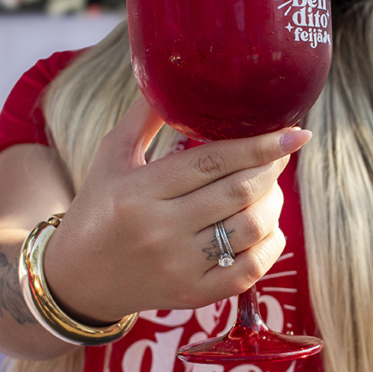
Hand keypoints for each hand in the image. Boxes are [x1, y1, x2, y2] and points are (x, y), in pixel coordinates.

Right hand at [43, 97, 310, 322]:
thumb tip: (177, 76)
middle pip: (238, 192)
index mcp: (139, 191)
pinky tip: (267, 229)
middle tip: (280, 155)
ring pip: (249, 229)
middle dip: (271, 169)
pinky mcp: (192, 296)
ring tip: (269, 190)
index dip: (258, 145)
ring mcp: (179, 267)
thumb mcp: (112, 157)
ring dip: (273, 205)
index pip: (212, 161)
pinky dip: (270, 247)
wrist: (77, 281)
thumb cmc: (98, 208)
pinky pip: (248, 271)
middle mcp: (160, 230)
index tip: (294, 132)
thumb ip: (145, 117)